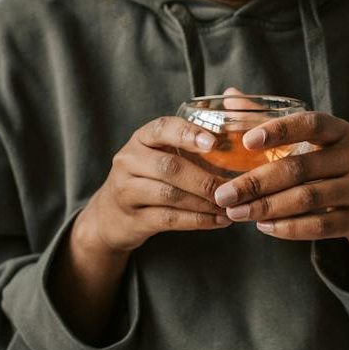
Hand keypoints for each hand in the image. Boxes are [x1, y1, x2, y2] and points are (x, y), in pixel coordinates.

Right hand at [79, 113, 231, 256]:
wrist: (110, 215)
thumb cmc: (148, 178)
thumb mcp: (159, 155)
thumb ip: (189, 146)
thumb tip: (238, 145)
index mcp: (141, 139)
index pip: (162, 128)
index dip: (188, 134)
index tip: (213, 143)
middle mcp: (129, 161)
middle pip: (169, 166)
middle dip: (204, 178)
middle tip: (232, 187)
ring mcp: (127, 191)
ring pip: (170, 195)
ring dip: (204, 202)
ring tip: (229, 206)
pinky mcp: (133, 219)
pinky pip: (169, 218)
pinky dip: (197, 220)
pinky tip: (218, 221)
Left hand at [211, 101, 348, 266]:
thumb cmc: (332, 165)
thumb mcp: (313, 141)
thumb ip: (272, 120)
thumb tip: (230, 95)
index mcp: (340, 131)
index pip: (311, 123)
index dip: (279, 131)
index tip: (247, 141)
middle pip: (300, 167)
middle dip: (256, 182)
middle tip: (224, 194)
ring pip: (307, 198)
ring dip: (267, 207)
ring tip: (236, 212)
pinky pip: (319, 226)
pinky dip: (288, 228)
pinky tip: (263, 227)